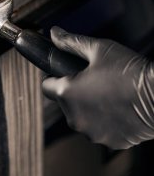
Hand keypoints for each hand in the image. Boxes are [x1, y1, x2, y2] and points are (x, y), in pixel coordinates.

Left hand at [42, 26, 153, 149]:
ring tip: (107, 91)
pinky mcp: (111, 142)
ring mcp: (93, 133)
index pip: (46, 86)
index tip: (65, 71)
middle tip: (92, 78)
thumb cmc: (128, 69)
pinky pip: (100, 129)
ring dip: (87, 107)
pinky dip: (104, 120)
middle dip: (73, 91)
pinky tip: (118, 107)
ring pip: (82, 117)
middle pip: (64, 103)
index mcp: (67, 94)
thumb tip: (54, 33)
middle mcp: (75, 118)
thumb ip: (71, 42)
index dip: (54, 76)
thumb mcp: (98, 48)